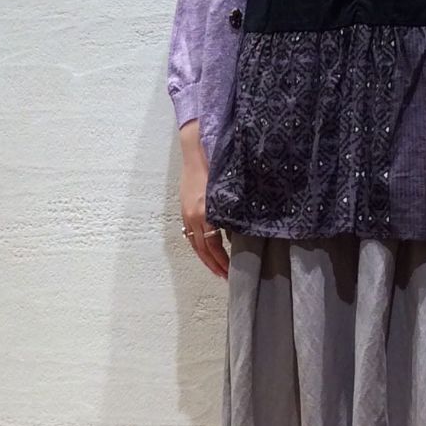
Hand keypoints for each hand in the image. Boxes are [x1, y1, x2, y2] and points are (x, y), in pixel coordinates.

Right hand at [179, 132, 229, 279]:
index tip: (230, 272)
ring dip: (205, 257)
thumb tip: (240, 231)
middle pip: (201, 248)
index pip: (212, 245)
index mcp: (204, 213)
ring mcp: (186, 213)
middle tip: (223, 276)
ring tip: (216, 267)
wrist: (196, 150)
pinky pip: (190, 233)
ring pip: (194, 242)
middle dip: (213, 264)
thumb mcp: (227, 191)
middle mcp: (193, 216)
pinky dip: (198, 244)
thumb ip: (231, 212)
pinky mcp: (184, 208)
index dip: (221, 261)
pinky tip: (206, 248)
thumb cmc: (216, 166)